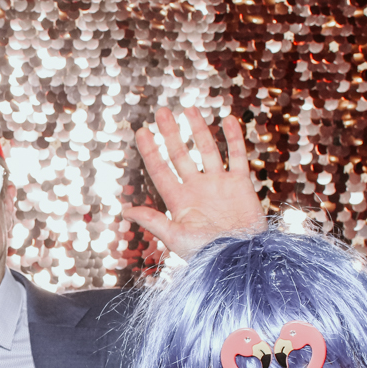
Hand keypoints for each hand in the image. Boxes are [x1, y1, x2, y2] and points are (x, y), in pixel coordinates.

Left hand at [125, 106, 265, 259]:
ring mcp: (218, 185)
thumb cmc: (207, 253)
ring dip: (198, 130)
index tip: (141, 131)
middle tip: (162, 112)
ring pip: (206, 150)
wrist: (241, 259)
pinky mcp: (240, 185)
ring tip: (189, 109)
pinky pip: (236, 156)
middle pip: (180, 155)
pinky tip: (226, 120)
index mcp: (178, 201)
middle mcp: (196, 189)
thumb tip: (125, 210)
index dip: (150, 150)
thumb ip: (153, 221)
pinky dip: (233, 138)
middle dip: (171, 133)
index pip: (160, 170)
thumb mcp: (175, 237)